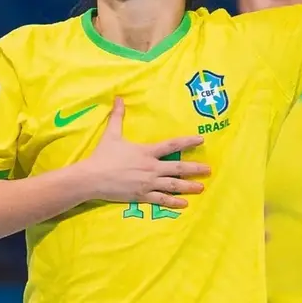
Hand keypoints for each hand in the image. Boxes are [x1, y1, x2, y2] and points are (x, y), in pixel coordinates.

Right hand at [82, 97, 209, 207]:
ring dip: (189, 186)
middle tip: (209, 170)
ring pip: (173, 185)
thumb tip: (119, 98)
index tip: (201, 140)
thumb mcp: (112, 134)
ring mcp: (148, 183)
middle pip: (177, 168)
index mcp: (146, 152)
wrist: (92, 178)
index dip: (187, 142)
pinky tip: (184, 204)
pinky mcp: (142, 196)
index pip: (171, 145)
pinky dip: (174, 202)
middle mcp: (151, 168)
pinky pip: (161, 200)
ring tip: (201, 188)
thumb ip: (118, 116)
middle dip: (195, 169)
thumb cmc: (103, 155)